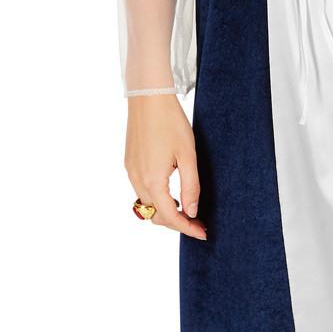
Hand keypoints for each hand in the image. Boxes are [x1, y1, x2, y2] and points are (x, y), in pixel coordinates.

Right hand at [125, 95, 206, 238]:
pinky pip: (141, 190)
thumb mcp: (188, 156)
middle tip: (198, 222)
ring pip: (147, 204)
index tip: (203, 233)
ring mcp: (130, 171)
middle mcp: (137, 179)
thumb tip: (191, 212)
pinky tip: (172, 192)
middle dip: (176, 222)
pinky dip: (156, 198)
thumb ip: (190, 187)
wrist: (149, 98)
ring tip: (187, 208)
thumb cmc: (171, 123)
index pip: (169, 216)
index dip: (187, 228)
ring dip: (165, 210)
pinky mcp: (129, 163)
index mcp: (152, 180)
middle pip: (155, 215)